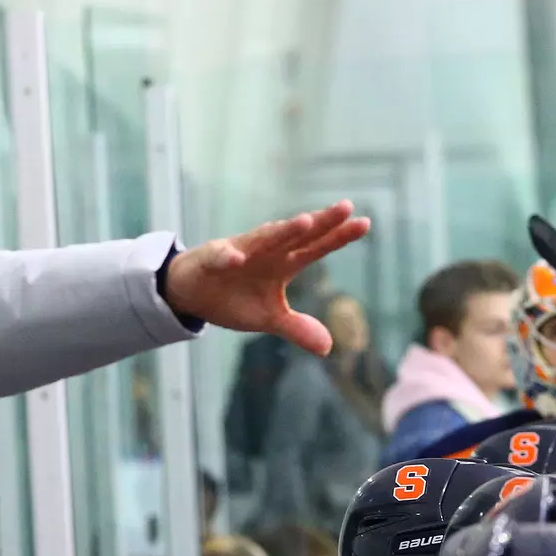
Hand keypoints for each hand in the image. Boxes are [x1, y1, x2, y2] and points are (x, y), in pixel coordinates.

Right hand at [162, 201, 370, 354]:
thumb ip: (296, 327)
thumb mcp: (268, 318)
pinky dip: (227, 256)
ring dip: (282, 232)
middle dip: (320, 222)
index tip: (364, 223)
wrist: (190, 293)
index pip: (316, 248)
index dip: (339, 237)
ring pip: (263, 239)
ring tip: (303, 222)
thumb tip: (328, 347)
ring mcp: (239, 252)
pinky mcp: (211, 259)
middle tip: (345, 208)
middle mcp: (266, 252)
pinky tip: (236, 258)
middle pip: (297, 236)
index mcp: (283, 264)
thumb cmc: (233, 297)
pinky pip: (221, 257)